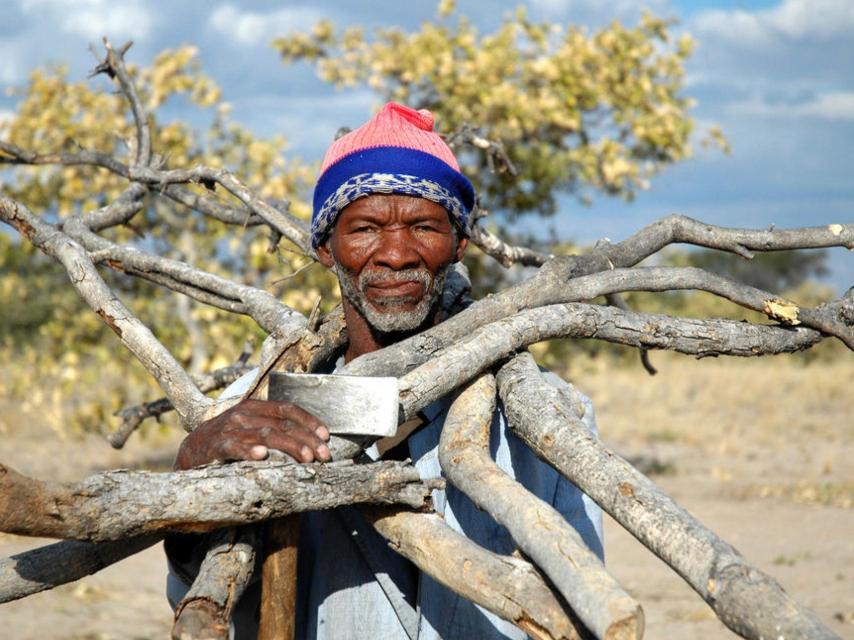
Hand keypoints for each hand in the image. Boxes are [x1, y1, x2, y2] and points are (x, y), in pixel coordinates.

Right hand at [174, 399, 330, 469]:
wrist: (191, 452)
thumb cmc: (228, 441)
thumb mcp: (251, 429)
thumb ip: (274, 430)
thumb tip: (309, 441)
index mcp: (254, 407)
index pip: (287, 409)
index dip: (309, 420)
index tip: (326, 435)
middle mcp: (243, 414)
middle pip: (282, 424)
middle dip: (307, 440)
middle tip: (324, 455)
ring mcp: (229, 429)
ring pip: (265, 435)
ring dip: (289, 446)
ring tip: (306, 457)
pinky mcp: (215, 446)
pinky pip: (234, 446)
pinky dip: (248, 450)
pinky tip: (262, 456)